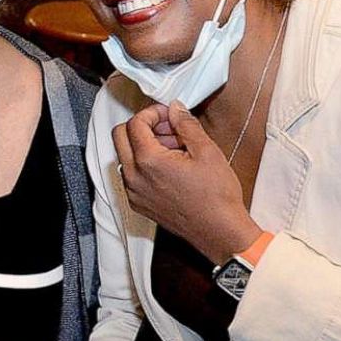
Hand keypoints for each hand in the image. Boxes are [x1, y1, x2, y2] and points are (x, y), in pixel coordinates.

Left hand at [114, 101, 263, 264]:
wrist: (219, 231)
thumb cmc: (216, 197)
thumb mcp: (206, 151)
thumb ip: (186, 125)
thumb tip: (175, 109)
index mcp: (148, 161)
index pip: (134, 124)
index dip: (151, 113)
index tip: (166, 114)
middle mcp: (134, 178)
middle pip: (120, 136)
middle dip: (142, 126)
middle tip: (167, 128)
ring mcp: (134, 193)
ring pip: (125, 156)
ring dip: (143, 145)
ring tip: (174, 148)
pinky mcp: (139, 204)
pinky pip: (131, 176)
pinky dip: (144, 165)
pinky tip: (170, 167)